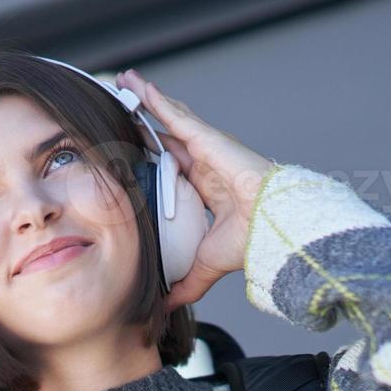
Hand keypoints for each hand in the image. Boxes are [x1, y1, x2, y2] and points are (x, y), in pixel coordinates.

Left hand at [113, 68, 276, 311]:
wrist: (270, 227)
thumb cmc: (250, 241)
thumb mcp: (205, 264)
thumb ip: (186, 283)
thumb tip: (165, 307)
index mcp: (206, 189)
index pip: (172, 168)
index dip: (152, 156)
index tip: (130, 150)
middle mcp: (205, 164)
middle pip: (166, 137)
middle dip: (145, 122)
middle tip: (120, 105)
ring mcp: (207, 149)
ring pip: (170, 119)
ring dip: (146, 101)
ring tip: (124, 83)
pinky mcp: (208, 139)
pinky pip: (176, 115)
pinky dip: (156, 100)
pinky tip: (138, 86)